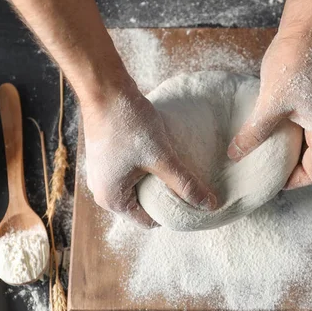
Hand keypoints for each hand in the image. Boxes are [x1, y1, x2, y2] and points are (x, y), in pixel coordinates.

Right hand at [83, 80, 217, 227]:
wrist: (105, 89)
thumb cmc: (129, 125)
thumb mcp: (162, 157)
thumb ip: (185, 183)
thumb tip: (209, 205)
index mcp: (112, 199)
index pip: (149, 221)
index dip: (173, 213)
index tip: (191, 202)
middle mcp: (102, 191)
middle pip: (143, 205)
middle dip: (165, 197)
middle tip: (188, 185)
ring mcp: (102, 174)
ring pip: (138, 187)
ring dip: (156, 181)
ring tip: (177, 170)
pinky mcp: (106, 158)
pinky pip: (131, 173)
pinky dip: (147, 169)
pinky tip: (162, 157)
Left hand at [227, 23, 311, 188]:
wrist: (309, 28)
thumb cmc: (296, 63)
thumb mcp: (270, 104)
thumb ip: (254, 133)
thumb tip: (235, 154)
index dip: (291, 183)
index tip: (269, 181)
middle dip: (288, 168)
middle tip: (262, 170)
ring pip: (308, 143)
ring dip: (288, 150)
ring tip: (262, 151)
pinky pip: (305, 126)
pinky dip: (289, 134)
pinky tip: (268, 128)